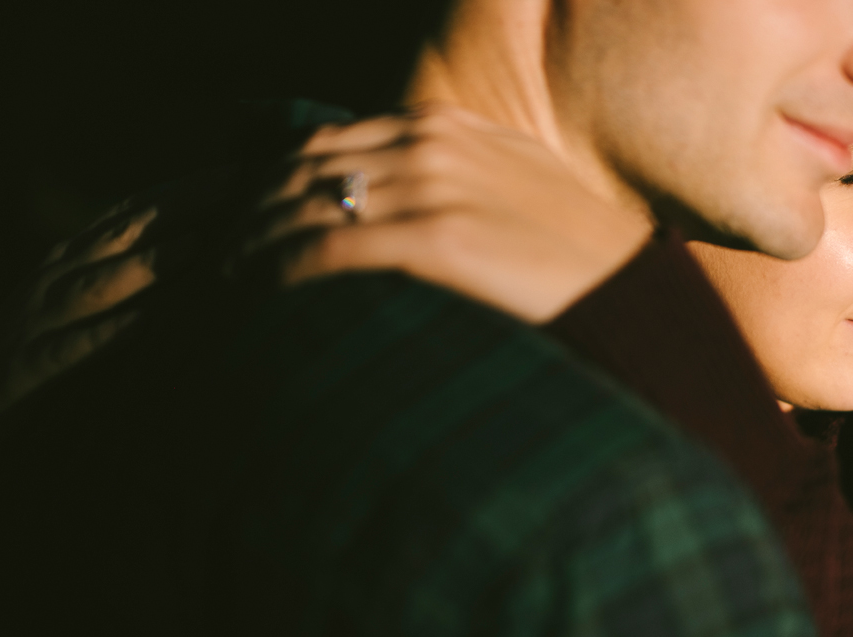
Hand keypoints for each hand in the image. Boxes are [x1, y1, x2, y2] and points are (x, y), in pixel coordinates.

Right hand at [0, 176, 219, 447]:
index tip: (236, 173)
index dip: (183, 190)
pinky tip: (139, 327)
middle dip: (178, 207)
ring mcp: (42, 318)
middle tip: (232, 187)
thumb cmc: (42, 346)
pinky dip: (103, 335)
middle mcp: (59, 276)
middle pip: (124, 233)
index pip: (134, 213)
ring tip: (196, 246)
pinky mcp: (30, 366)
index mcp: (76, 258)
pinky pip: (69, 348)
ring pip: (97, 284)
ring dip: (147, 264)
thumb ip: (134, 275)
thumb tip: (205, 251)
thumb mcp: (86, 300)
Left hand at [245, 105, 653, 322]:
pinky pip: (334, 246)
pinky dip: (286, 269)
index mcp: (443, 128)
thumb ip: (450, 179)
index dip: (270, 184)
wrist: (637, 294)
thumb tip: (392, 204)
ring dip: (254, 244)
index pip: (324, 144)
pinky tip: (262, 293)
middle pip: (303, 169)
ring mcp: (436, 187)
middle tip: (215, 257)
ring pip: (308, 204)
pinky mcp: (442, 238)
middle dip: (248, 212)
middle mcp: (431, 144)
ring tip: (225, 280)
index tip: (241, 224)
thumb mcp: (510, 190)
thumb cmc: (574, 259)